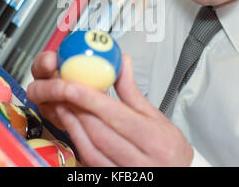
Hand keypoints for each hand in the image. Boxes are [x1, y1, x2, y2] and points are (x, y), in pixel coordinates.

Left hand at [27, 51, 193, 166]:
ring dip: (72, 122)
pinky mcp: (111, 177)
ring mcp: (125, 173)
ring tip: (62, 102)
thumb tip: (121, 63)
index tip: (72, 84)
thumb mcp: (158, 118)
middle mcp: (141, 161)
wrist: (177, 175)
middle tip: (61, 88)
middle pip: (99, 131)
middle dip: (76, 107)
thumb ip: (133, 92)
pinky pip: (88, 158)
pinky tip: (70, 123)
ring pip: (90, 146)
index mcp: (155, 140)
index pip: (117, 116)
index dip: (91, 99)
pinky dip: (76, 138)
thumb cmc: (169, 149)